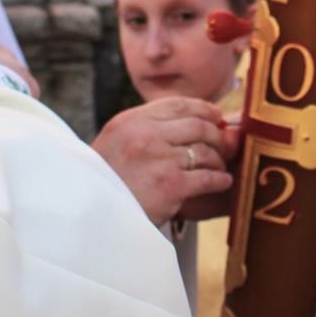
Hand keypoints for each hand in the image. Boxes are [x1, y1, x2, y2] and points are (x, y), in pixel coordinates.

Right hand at [92, 97, 233, 224]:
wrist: (91, 212)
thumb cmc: (106, 180)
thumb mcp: (117, 141)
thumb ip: (148, 127)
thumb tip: (196, 120)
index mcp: (131, 121)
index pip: (177, 104)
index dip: (203, 109)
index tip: (216, 116)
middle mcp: (146, 135)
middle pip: (198, 126)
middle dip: (217, 135)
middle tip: (224, 145)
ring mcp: (159, 160)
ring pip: (205, 152)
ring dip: (218, 160)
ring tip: (220, 167)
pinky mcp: (170, 186)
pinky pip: (207, 178)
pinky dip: (220, 180)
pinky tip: (223, 182)